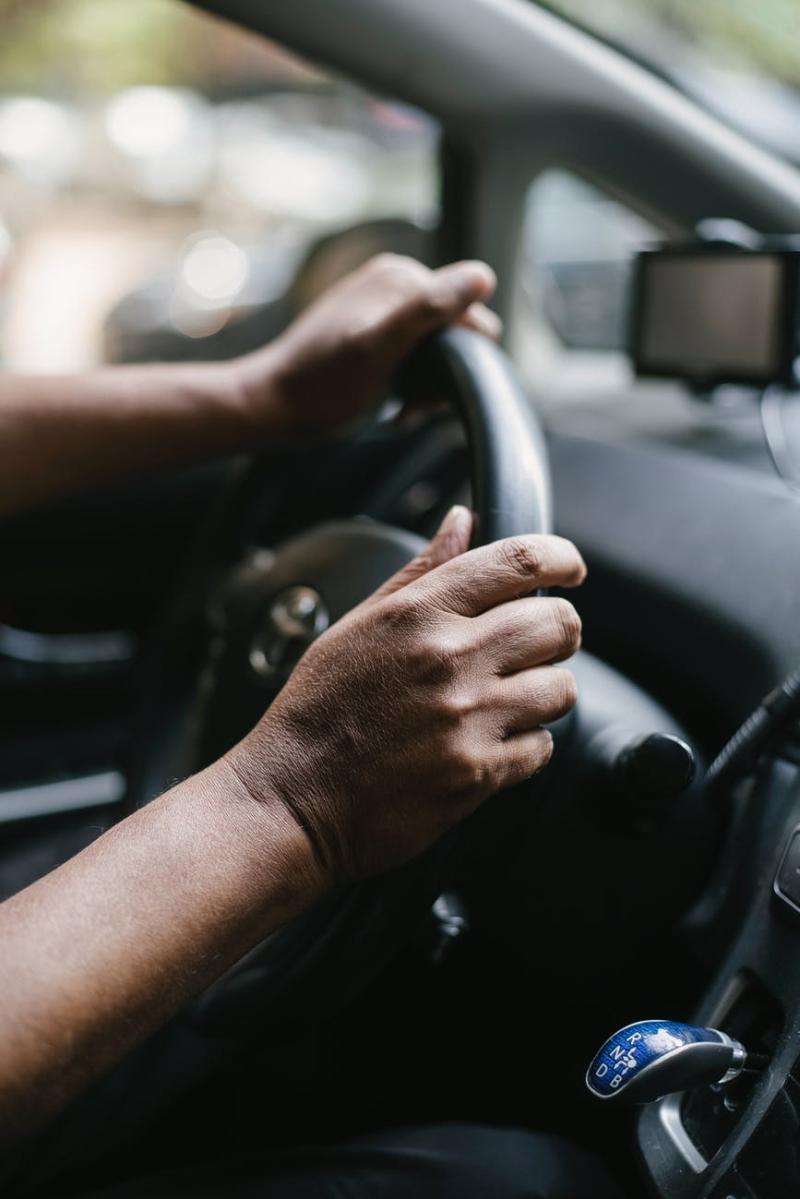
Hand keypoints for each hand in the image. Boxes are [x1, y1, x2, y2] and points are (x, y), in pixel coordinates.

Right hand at [226, 508, 585, 885]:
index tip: (570, 568)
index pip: (520, 561)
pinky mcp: (478, 772)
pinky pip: (542, 747)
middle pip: (557, 622)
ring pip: (562, 687)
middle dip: (559, 630)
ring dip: (546, 691)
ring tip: (511, 699)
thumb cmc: (318, 712)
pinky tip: (490, 742)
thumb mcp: (357, 626)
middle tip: (540, 644)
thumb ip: (421, 573)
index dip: (562, 558)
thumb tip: (463, 522)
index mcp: (418, 612)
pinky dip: (527, 745)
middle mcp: (450, 657)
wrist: (292, 799)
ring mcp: (468, 717)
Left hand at [235, 254, 501, 437]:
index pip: (470, 314)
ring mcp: (382, 309)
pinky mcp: (372, 334)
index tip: (430, 391)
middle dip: (445, 375)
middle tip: (412, 406)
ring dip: (429, 387)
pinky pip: (414, 358)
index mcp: (402, 277)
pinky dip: (411, 386)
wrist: (271, 407)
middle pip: (455, 334)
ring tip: (401, 409)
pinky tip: (393, 406)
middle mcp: (394, 284)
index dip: (462, 359)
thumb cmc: (323, 387)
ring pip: (437, 351)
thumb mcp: (378, 348)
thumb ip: (427, 310)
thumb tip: (483, 278)